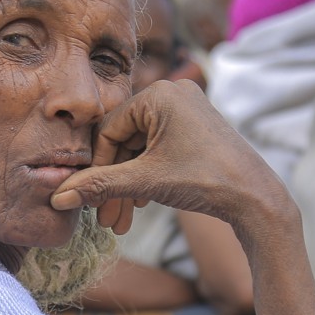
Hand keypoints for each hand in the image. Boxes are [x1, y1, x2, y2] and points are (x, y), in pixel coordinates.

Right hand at [51, 80, 283, 233]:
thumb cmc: (204, 180)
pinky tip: (140, 204)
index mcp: (158, 94)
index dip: (96, 169)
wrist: (256, 198)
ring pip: (138, 151)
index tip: (89, 199)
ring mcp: (185, 111)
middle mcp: (172, 94)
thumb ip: (98, 186)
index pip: (107, 131)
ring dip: (126, 186)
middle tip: (105, 218)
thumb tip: (58, 197)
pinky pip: (155, 150)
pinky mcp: (194, 128)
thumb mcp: (144, 182)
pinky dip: (144, 177)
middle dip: (112, 184)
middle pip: (122, 142)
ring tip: (121, 220)